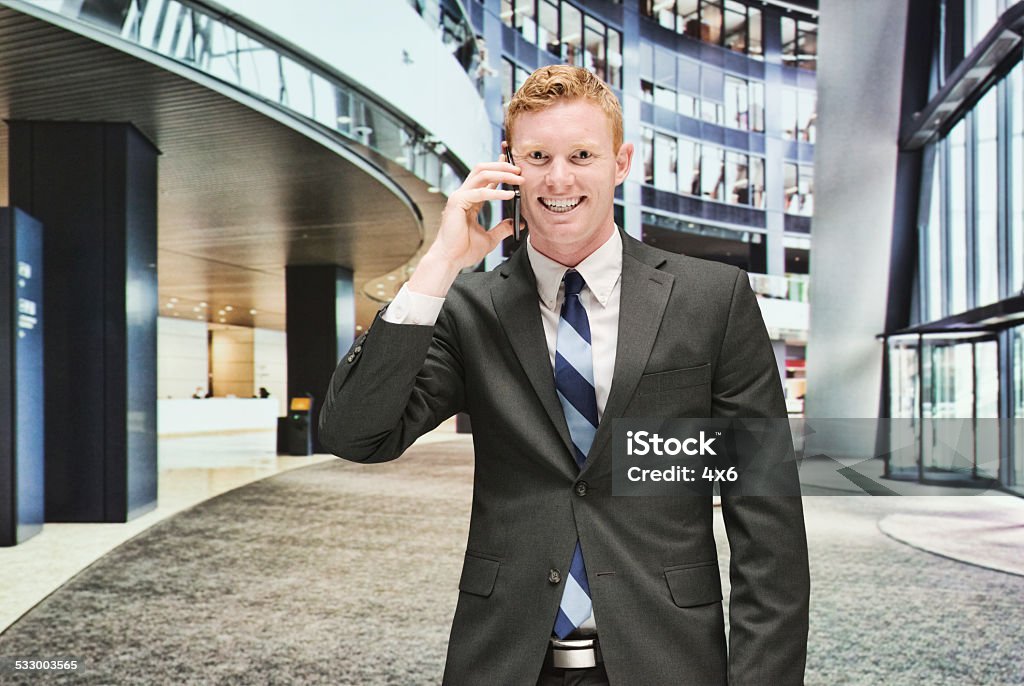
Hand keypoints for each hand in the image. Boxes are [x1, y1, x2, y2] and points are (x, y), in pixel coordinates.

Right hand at [408, 154, 520, 296]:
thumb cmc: (464, 250)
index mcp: (470, 200)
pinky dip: (496, 192)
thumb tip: (518, 223)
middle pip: (483, 169)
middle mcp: (463, 195)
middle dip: (502, 166)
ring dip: (501, 173)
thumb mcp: (490, 238)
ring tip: (517, 178)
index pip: (485, 178)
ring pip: (481, 174)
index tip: (514, 165)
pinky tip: (509, 195)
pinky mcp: (457, 203)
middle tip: (519, 170)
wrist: (450, 260)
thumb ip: (503, 228)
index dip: (499, 168)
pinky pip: (479, 192)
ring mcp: (459, 197)